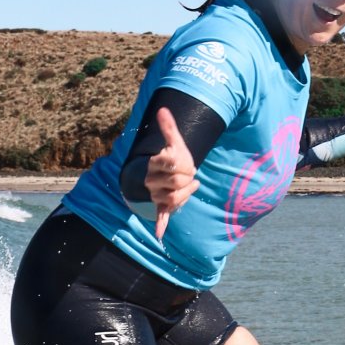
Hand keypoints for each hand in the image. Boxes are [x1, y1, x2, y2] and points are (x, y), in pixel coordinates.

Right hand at [145, 107, 200, 239]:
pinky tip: (160, 235)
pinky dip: (160, 225)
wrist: (162, 174)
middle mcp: (152, 180)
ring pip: (175, 198)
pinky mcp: (161, 206)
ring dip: (187, 194)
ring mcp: (155, 194)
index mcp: (155, 163)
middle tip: (190, 175)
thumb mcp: (172, 142)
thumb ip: (168, 127)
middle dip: (188, 178)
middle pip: (176, 182)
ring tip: (192, 186)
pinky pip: (160, 216)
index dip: (184, 164)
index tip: (186, 163)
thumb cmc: (171, 156)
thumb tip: (163, 109)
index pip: (173, 164)